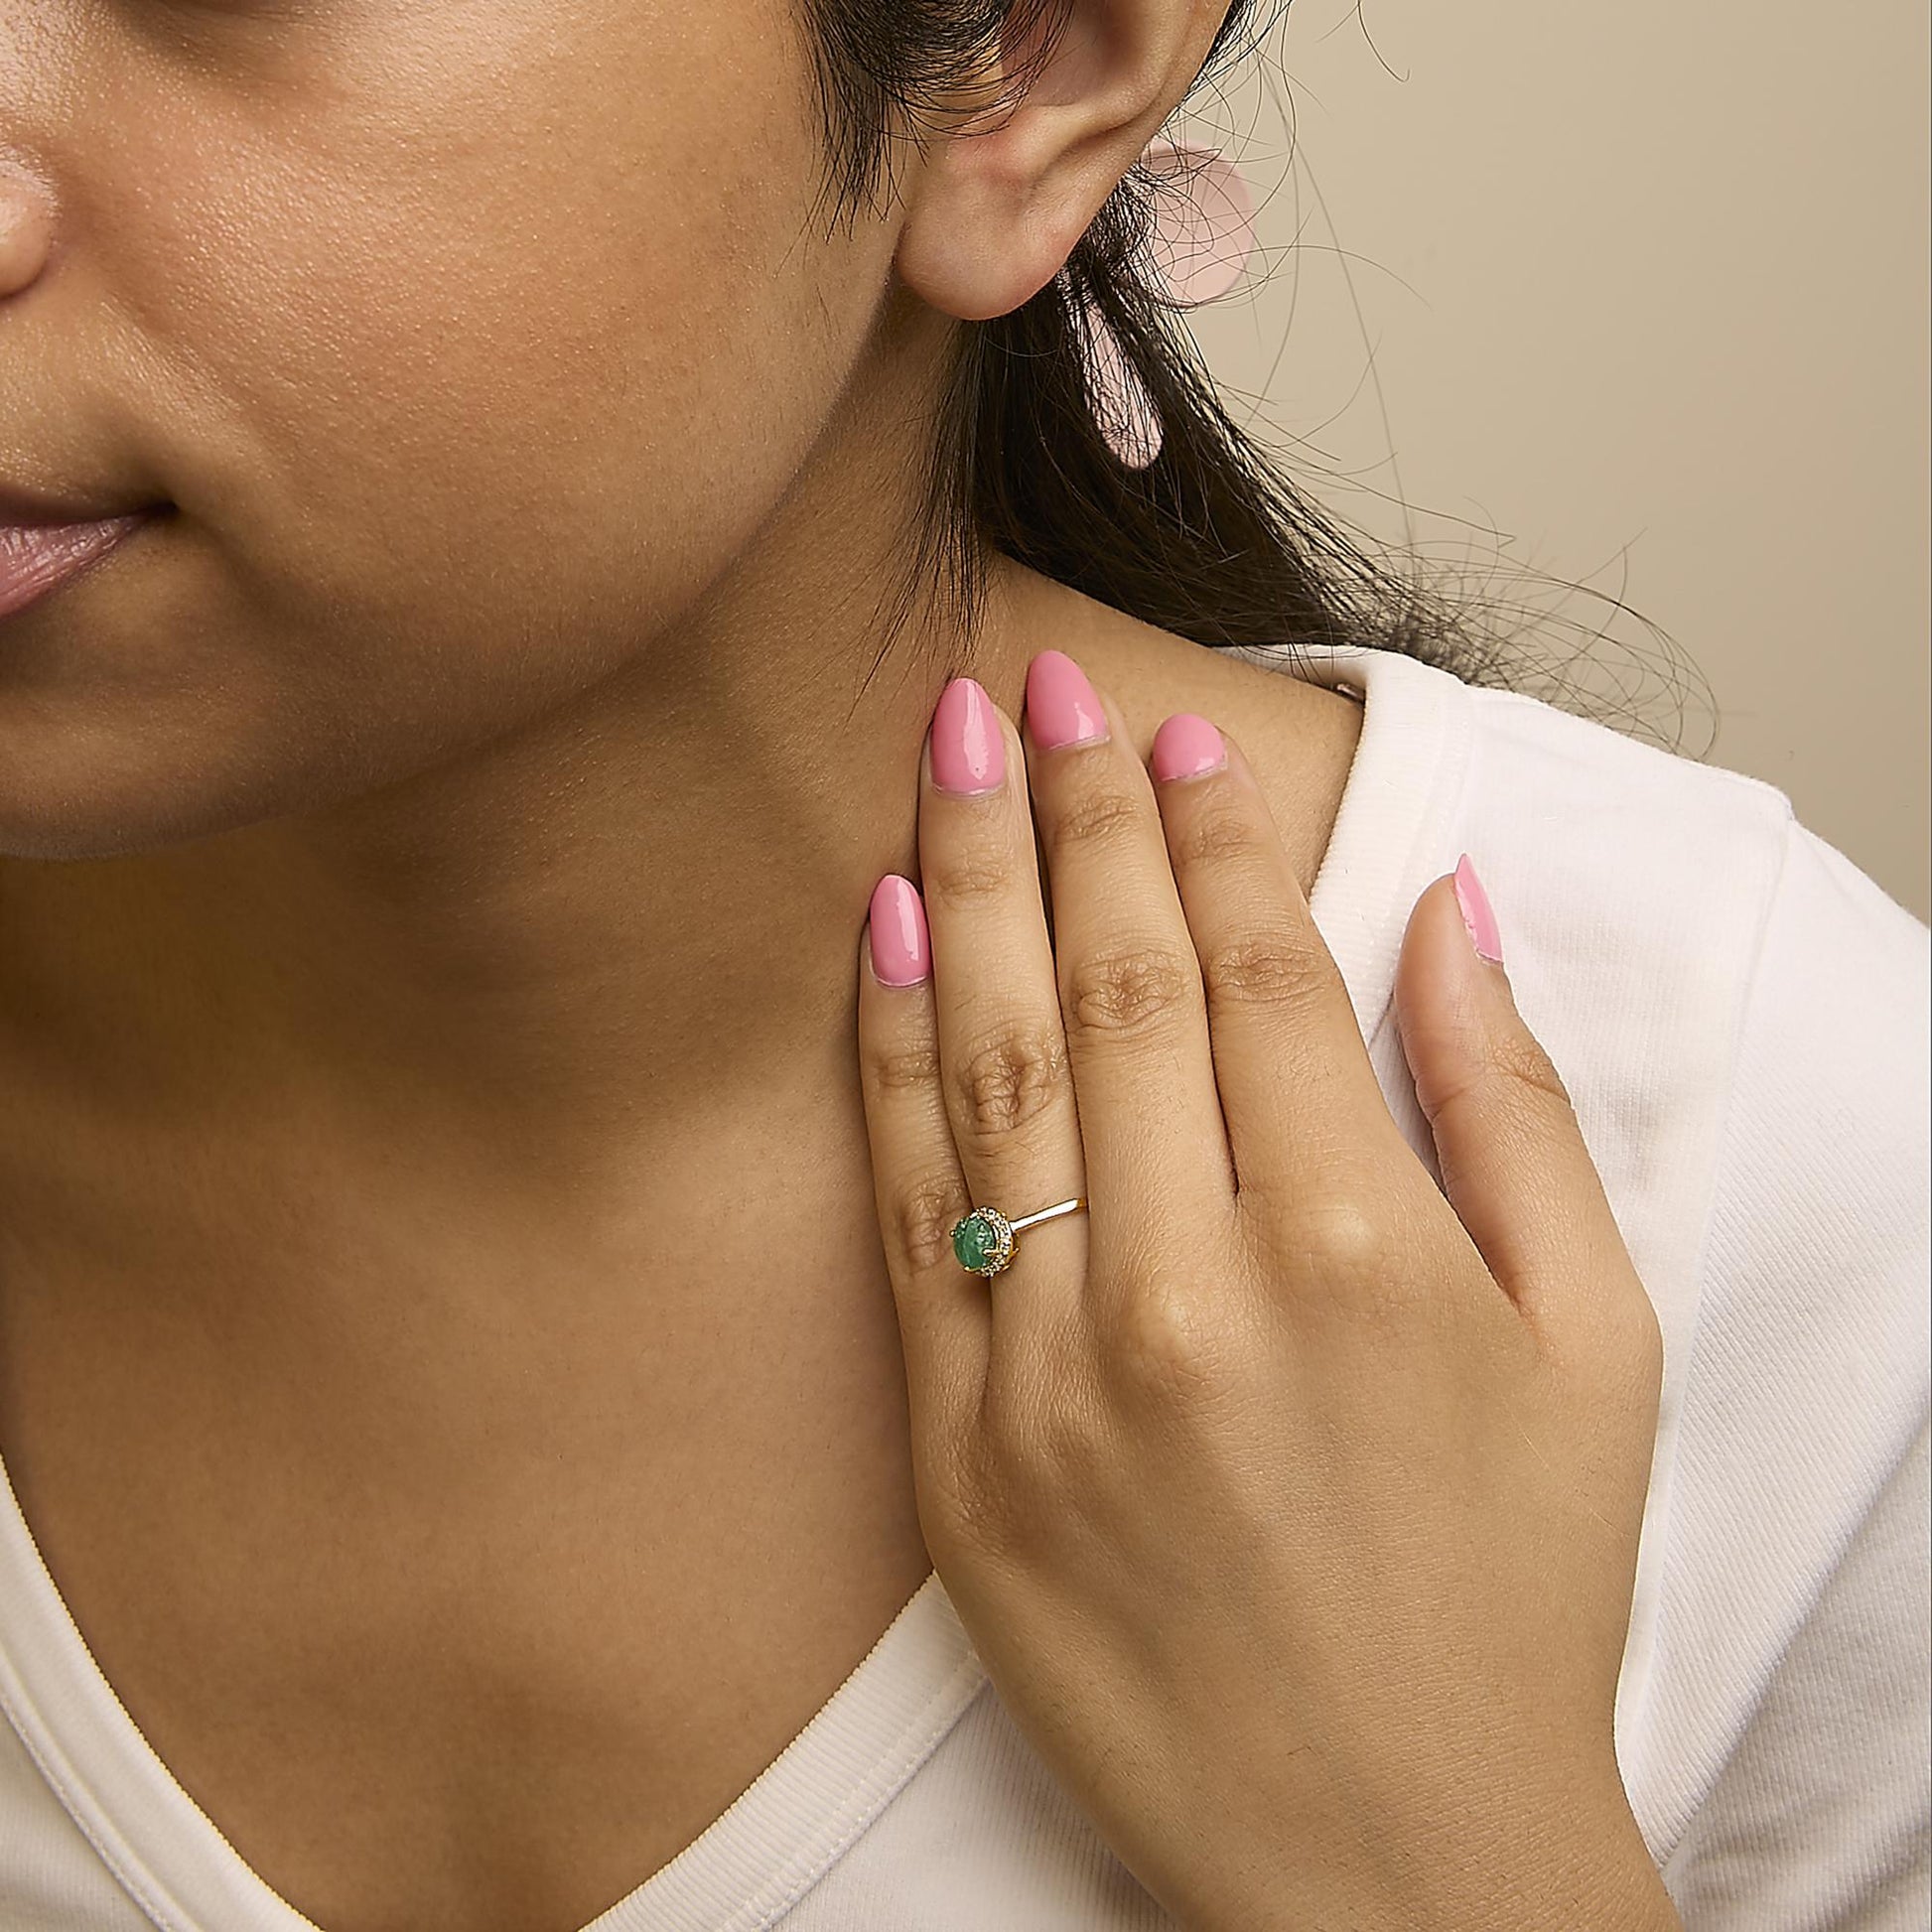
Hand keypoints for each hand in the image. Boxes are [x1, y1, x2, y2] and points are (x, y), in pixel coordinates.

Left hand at [853, 653, 1675, 1931]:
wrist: (1385, 1855)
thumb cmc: (1510, 1594)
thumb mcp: (1590, 1344)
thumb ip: (1511, 1105)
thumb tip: (1445, 912)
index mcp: (1360, 1251)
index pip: (1258, 970)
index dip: (1213, 830)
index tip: (1177, 734)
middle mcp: (1192, 1293)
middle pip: (1115, 981)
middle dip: (1070, 806)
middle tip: (1034, 679)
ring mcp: (1052, 1374)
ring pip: (997, 1065)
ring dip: (967, 883)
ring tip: (943, 747)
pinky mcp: (959, 1455)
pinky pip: (912, 1207)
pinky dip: (891, 1056)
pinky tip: (884, 932)